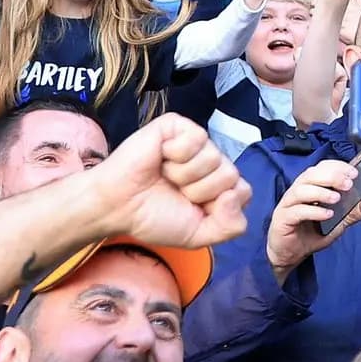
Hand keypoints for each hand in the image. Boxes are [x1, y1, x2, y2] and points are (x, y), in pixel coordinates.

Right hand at [90, 112, 248, 251]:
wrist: (117, 206)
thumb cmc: (153, 217)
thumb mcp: (198, 235)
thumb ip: (230, 226)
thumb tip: (235, 194)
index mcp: (218, 185)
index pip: (243, 191)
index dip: (219, 206)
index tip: (193, 208)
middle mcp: (211, 161)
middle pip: (231, 175)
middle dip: (200, 191)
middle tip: (175, 191)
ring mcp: (196, 142)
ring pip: (214, 158)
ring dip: (184, 175)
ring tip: (165, 175)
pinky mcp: (178, 126)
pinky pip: (197, 138)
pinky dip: (176, 155)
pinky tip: (161, 158)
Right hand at [265, 156, 360, 274]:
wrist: (290, 255)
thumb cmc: (311, 232)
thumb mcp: (339, 221)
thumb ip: (357, 210)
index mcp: (311, 186)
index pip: (322, 167)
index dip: (337, 167)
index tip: (354, 173)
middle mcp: (297, 191)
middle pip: (310, 175)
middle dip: (331, 176)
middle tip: (348, 184)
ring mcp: (288, 204)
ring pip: (301, 190)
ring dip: (321, 192)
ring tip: (337, 199)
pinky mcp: (282, 219)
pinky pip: (296, 211)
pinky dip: (313, 211)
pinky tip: (327, 215)